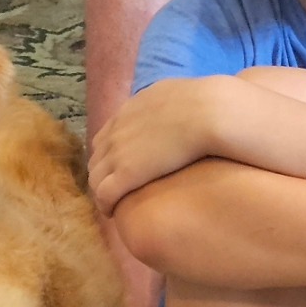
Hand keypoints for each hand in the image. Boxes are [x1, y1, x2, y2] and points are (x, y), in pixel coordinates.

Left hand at [89, 79, 226, 214]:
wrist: (210, 113)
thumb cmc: (209, 105)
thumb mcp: (180, 94)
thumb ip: (169, 102)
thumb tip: (179, 104)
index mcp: (130, 111)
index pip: (106, 136)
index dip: (110, 156)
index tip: (120, 169)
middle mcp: (118, 130)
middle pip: (97, 158)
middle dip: (102, 175)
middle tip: (114, 190)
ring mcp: (119, 152)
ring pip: (96, 178)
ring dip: (102, 191)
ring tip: (113, 204)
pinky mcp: (126, 174)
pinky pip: (104, 194)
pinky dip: (105, 204)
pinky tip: (113, 212)